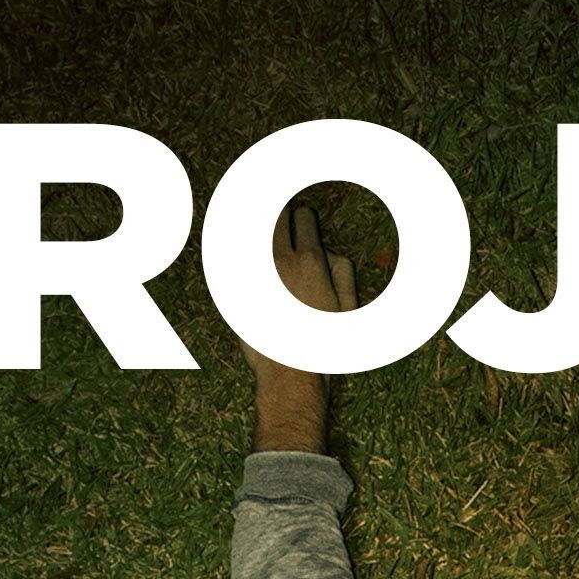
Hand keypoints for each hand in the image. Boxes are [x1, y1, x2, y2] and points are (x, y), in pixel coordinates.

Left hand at [243, 201, 356, 455]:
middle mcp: (281, 260)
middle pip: (275, 214)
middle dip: (278, 208)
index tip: (300, 214)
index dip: (304, 215)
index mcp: (311, 261)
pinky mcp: (237, 288)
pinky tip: (228, 232)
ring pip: (252, 229)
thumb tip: (328, 249)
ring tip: (251, 204)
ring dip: (255, 219)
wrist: (290, 377)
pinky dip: (232, 241)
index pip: (304, 216)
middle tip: (276, 200)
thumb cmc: (325, 347)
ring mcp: (255, 272)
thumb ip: (343, 270)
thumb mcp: (349, 309)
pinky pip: (232, 254)